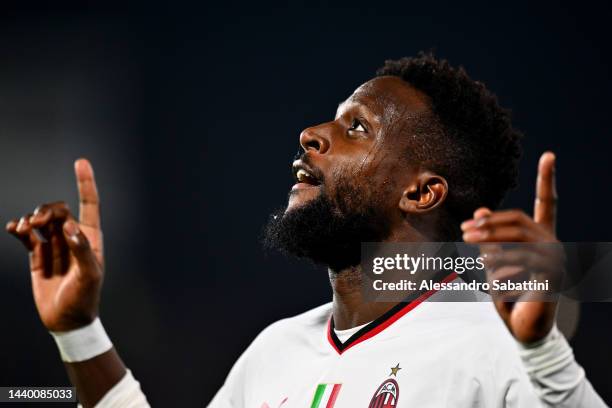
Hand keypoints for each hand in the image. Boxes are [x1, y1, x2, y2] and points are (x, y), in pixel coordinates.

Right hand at [6, 159, 103, 331]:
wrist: (66, 320)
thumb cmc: (85, 297)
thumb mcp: (89, 275)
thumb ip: (81, 250)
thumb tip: (70, 227)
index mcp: (91, 237)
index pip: (90, 204)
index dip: (85, 183)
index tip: (81, 162)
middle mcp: (73, 237)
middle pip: (60, 209)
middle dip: (48, 209)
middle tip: (38, 222)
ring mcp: (55, 245)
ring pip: (42, 219)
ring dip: (33, 217)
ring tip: (26, 227)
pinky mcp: (38, 255)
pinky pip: (27, 236)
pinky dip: (19, 228)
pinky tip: (14, 229)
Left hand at [461, 152, 559, 342]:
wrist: (524, 329)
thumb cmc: (509, 293)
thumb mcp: (494, 262)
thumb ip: (489, 238)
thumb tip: (479, 210)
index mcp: (541, 236)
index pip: (547, 202)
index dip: (548, 179)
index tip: (550, 154)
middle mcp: (552, 243)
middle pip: (518, 221)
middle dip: (488, 225)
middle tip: (463, 233)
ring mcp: (555, 259)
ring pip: (516, 240)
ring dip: (490, 248)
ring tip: (475, 259)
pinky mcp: (551, 276)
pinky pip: (518, 264)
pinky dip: (500, 273)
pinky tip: (496, 286)